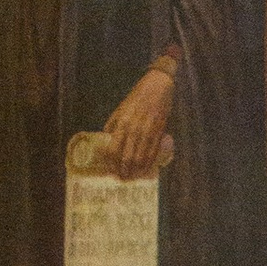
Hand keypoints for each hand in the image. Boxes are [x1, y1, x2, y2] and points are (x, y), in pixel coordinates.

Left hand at [101, 58, 176, 179]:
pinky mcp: (159, 133)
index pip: (113, 149)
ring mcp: (148, 132)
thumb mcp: (120, 109)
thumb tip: (107, 140)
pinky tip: (145, 169)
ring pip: (141, 157)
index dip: (111, 162)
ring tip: (132, 177)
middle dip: (124, 170)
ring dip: (136, 170)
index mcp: (122, 123)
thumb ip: (113, 125)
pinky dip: (149, 163)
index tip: (110, 169)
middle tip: (121, 178)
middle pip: (127, 157)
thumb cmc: (137, 97)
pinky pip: (153, 152)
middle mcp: (134, 129)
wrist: (158, 86)